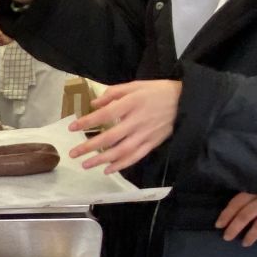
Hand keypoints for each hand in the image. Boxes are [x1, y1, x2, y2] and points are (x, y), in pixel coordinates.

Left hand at [67, 80, 182, 171]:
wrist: (185, 102)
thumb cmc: (157, 91)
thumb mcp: (135, 86)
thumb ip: (113, 93)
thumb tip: (94, 103)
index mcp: (131, 104)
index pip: (105, 115)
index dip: (88, 122)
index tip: (72, 128)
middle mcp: (137, 121)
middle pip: (110, 137)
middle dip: (89, 147)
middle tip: (73, 154)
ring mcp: (145, 135)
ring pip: (121, 151)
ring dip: (102, 160)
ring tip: (86, 165)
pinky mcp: (152, 144)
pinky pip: (135, 157)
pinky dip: (121, 165)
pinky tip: (108, 170)